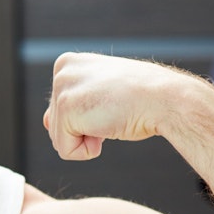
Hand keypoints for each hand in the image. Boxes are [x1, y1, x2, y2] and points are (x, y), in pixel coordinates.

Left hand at [44, 52, 183, 159]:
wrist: (168, 100)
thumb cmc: (142, 98)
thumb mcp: (102, 93)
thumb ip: (72, 104)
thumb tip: (46, 122)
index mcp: (68, 63)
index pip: (59, 109)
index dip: (87, 118)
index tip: (112, 102)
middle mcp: (61, 71)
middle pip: (56, 124)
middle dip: (85, 129)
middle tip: (114, 111)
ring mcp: (62, 88)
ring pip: (59, 139)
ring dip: (88, 139)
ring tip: (111, 117)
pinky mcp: (66, 109)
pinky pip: (65, 150)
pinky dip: (87, 151)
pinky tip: (108, 129)